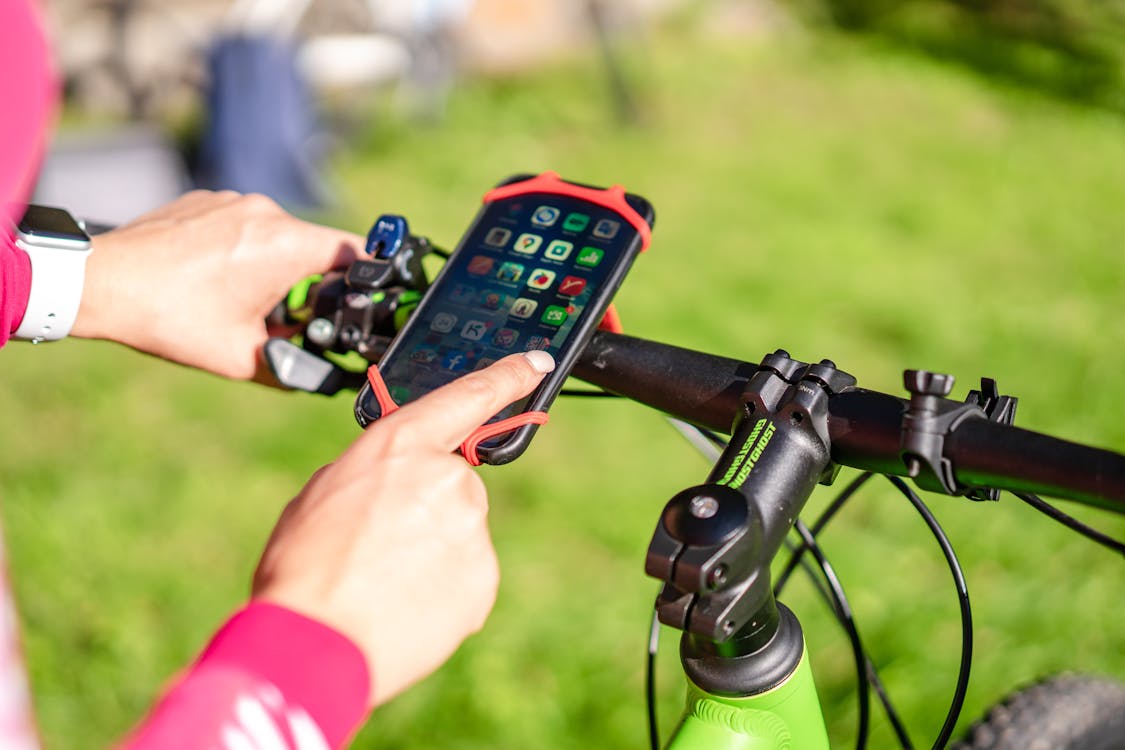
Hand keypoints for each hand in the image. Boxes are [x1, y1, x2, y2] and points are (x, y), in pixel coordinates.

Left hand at [71, 190, 363, 379]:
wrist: (101, 284)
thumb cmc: (171, 319)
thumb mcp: (242, 359)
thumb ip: (292, 367)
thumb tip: (319, 378)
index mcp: (286, 246)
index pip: (355, 251)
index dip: (366, 277)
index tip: (363, 298)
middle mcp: (266, 213)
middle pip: (314, 246)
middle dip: (308, 283)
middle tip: (285, 316)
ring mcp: (233, 200)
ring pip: (277, 236)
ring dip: (272, 266)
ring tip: (238, 299)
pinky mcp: (206, 199)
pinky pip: (242, 224)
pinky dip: (240, 250)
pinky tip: (212, 279)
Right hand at [251, 351, 554, 706]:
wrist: (316, 642)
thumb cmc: (304, 567)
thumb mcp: (324, 493)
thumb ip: (376, 474)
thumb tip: (398, 485)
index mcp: (402, 443)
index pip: (469, 396)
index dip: (508, 376)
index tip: (537, 363)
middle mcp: (448, 476)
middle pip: (454, 484)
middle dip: (425, 510)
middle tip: (380, 545)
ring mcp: (471, 527)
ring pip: (459, 533)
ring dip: (432, 552)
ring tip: (385, 582)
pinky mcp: (484, 576)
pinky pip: (467, 576)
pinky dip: (443, 590)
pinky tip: (406, 605)